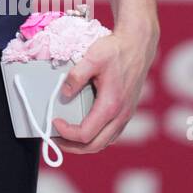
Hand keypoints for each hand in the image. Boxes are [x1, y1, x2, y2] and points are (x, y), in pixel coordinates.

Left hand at [50, 24, 157, 153]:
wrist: (138, 45)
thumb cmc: (116, 50)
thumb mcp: (92, 58)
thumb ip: (76, 76)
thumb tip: (63, 93)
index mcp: (111, 105)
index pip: (86, 133)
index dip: (66, 133)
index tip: (54, 121)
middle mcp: (121, 115)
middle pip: (95, 146)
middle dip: (72, 147)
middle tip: (55, 139)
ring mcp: (126, 115)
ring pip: (104, 142)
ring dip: (84, 145)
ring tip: (66, 137)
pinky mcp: (126, 112)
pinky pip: (111, 134)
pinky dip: (95, 137)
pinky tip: (84, 128)